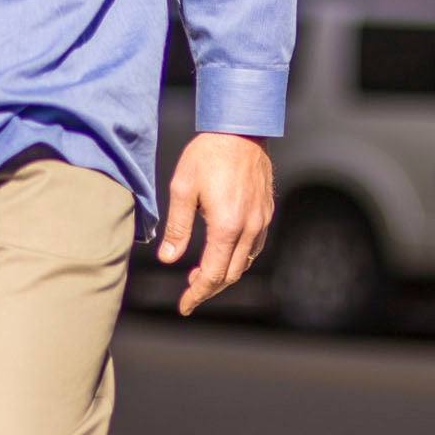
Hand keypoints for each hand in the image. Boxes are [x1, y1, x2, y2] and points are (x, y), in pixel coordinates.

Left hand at [155, 132, 274, 314]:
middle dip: (209, 289)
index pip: (212, 274)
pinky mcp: (266, 212)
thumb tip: (169, 258)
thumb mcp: (183, 188)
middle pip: (230, 275)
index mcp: (227, 227)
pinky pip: (254, 247)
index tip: (184, 306)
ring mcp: (261, 221)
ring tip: (201, 275)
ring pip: (245, 263)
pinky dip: (238, 259)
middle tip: (189, 295)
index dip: (196, 294)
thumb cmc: (208, 155)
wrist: (241, 129)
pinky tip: (223, 252)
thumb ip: (178, 227)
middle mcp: (249, 229)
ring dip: (224, 275)